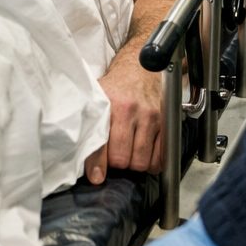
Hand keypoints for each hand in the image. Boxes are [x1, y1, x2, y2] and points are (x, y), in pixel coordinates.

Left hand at [85, 52, 163, 182]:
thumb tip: (80, 157)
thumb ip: (88, 125)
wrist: (141, 68)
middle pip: (122, 158)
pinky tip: (144, 155)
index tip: (97, 178)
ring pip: (141, 161)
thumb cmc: (116, 87)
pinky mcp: (166, 122)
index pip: (101, 143)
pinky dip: (152, 163)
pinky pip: (160, 157)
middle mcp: (131, 110)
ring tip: (128, 154)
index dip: (98, 165)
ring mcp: (151, 117)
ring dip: (133, 164)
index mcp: (109, 104)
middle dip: (117, 164)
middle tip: (114, 157)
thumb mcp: (97, 99)